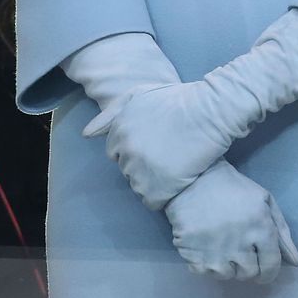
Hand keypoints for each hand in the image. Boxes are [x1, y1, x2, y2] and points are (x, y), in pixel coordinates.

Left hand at [87, 81, 232, 209]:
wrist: (210, 112)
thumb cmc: (178, 100)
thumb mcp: (139, 95)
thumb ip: (111, 113)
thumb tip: (87, 134)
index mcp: (119, 128)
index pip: (114, 152)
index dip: (133, 151)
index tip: (152, 147)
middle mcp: (125, 149)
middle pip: (126, 170)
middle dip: (141, 166)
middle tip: (165, 157)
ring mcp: (141, 168)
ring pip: (137, 187)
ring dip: (152, 182)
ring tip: (172, 169)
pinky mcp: (159, 186)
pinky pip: (152, 202)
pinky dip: (162, 197)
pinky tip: (176, 183)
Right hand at [165, 161, 297, 283]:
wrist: (189, 176)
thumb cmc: (230, 186)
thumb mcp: (262, 199)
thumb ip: (282, 231)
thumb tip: (295, 262)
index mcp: (260, 229)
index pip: (271, 266)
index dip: (268, 270)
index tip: (261, 267)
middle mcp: (241, 245)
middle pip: (250, 274)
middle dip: (247, 266)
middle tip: (238, 251)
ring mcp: (216, 253)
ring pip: (228, 275)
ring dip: (226, 265)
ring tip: (219, 245)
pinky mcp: (194, 256)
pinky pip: (205, 272)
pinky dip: (205, 263)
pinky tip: (203, 245)